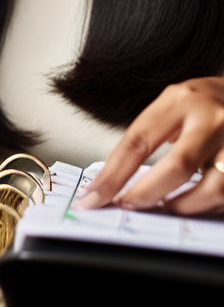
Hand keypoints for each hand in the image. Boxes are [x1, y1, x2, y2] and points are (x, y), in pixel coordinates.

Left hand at [76, 78, 223, 214]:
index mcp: (180, 100)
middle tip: (128, 205)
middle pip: (176, 166)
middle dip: (147, 194)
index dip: (113, 175)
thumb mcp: (174, 105)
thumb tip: (115, 180)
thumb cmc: (204, 104)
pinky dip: (206, 205)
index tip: (94, 197)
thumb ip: (151, 136)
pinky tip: (194, 201)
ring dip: (182, 206)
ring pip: (211, 189)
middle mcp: (211, 118)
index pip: (138, 141)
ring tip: (167, 205)